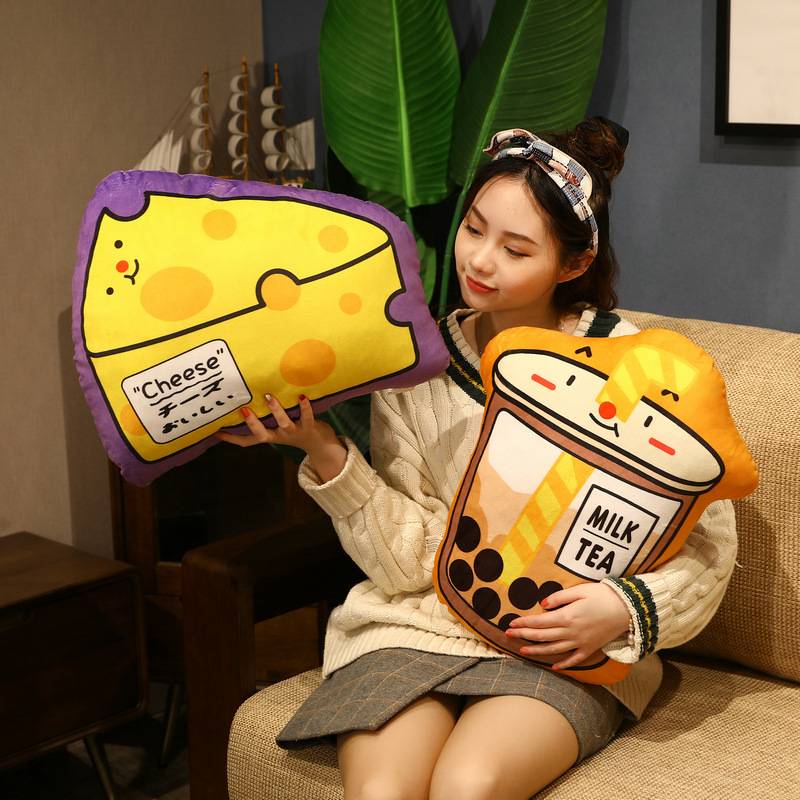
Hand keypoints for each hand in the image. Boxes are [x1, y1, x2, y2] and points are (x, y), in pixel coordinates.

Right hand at [215, 393, 347, 481]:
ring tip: (269, 397)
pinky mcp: (309, 427)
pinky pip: (307, 417)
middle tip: (243, 409)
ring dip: (276, 411)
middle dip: (253, 423)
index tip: (215, 429)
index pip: (246, 440)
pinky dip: (305, 407)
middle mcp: (279, 435)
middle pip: (263, 434)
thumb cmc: (292, 430)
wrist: (320, 444)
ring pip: (283, 423)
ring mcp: (294, 432)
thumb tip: (242, 406)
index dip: (231, 437)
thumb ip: (261, 421)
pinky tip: (302, 396)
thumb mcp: (275, 429)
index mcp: (269, 436)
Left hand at [504, 582, 629, 670]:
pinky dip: (562, 664)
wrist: (627, 610)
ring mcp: (581, 643)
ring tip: (522, 650)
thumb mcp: (580, 591)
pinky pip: (573, 660)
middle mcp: (571, 633)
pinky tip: (553, 666)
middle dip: (524, 635)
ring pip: (554, 650)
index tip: (511, 622)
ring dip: (536, 651)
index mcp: (567, 617)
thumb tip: (542, 604)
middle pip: (542, 636)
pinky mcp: (590, 649)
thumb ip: (559, 598)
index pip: (539, 622)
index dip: (523, 623)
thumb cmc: (603, 596)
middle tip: (508, 635)